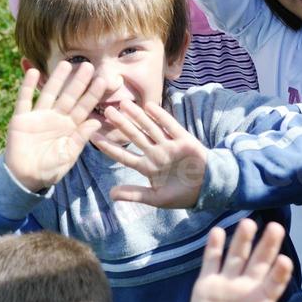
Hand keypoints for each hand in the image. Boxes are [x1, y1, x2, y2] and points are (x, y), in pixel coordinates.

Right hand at [5, 62, 109, 192]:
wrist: (25, 178)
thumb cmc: (49, 170)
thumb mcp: (68, 156)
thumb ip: (80, 139)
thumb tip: (96, 121)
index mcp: (69, 128)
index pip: (83, 108)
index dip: (92, 94)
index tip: (102, 81)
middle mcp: (55, 118)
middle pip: (68, 96)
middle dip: (78, 82)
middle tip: (88, 66)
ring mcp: (38, 117)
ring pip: (49, 93)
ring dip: (56, 79)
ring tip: (65, 64)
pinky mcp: (21, 119)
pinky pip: (25, 100)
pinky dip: (27, 86)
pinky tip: (33, 72)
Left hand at [93, 102, 209, 209]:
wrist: (208, 190)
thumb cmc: (182, 195)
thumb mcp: (156, 198)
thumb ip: (135, 194)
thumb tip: (111, 194)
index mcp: (147, 167)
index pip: (123, 155)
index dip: (109, 146)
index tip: (93, 136)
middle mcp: (155, 153)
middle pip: (134, 136)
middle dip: (121, 124)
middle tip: (106, 111)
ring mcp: (169, 145)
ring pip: (149, 128)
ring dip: (137, 116)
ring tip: (123, 103)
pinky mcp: (184, 140)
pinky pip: (170, 126)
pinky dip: (161, 116)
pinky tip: (149, 106)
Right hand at [180, 220, 294, 301]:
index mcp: (262, 301)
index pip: (274, 282)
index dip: (280, 272)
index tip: (285, 260)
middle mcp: (247, 286)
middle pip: (259, 262)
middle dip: (267, 245)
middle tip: (276, 227)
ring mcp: (227, 282)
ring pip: (237, 256)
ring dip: (242, 240)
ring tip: (249, 223)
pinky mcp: (208, 282)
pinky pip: (212, 261)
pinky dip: (214, 247)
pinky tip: (218, 232)